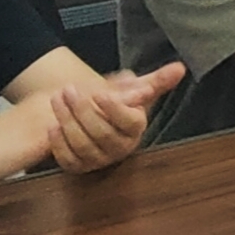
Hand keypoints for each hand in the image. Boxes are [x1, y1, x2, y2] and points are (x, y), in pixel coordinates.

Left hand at [43, 62, 181, 173]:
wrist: (85, 113)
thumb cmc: (110, 101)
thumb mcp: (132, 89)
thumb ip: (155, 81)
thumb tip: (180, 68)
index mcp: (136, 128)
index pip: (130, 122)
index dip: (115, 110)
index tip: (101, 94)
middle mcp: (121, 147)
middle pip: (102, 133)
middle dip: (82, 110)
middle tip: (68, 90)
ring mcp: (99, 159)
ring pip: (83, 146)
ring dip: (67, 121)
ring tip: (57, 100)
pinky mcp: (80, 167)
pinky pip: (68, 160)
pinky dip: (59, 143)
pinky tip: (53, 126)